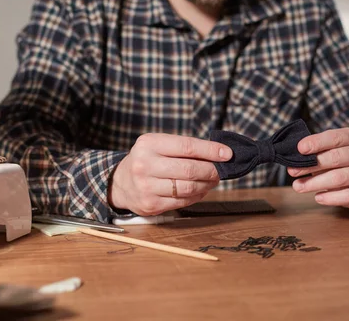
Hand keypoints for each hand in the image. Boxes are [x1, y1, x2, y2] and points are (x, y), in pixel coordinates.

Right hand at [109, 133, 232, 215]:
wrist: (120, 183)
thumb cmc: (147, 160)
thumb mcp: (158, 145)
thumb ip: (184, 148)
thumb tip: (218, 154)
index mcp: (149, 144)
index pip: (187, 147)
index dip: (210, 150)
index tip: (227, 154)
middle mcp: (145, 165)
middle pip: (189, 169)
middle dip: (211, 170)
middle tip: (221, 170)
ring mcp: (146, 187)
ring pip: (188, 187)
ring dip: (206, 184)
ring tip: (212, 180)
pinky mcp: (151, 205)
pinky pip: (183, 201)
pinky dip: (197, 195)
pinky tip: (200, 189)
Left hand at [287, 128, 348, 208]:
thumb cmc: (338, 161)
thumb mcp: (328, 150)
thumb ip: (314, 152)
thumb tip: (294, 160)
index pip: (335, 137)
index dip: (316, 142)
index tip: (300, 149)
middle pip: (336, 158)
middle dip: (311, 165)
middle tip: (293, 172)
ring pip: (340, 177)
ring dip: (315, 183)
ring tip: (298, 186)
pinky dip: (331, 198)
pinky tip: (318, 197)